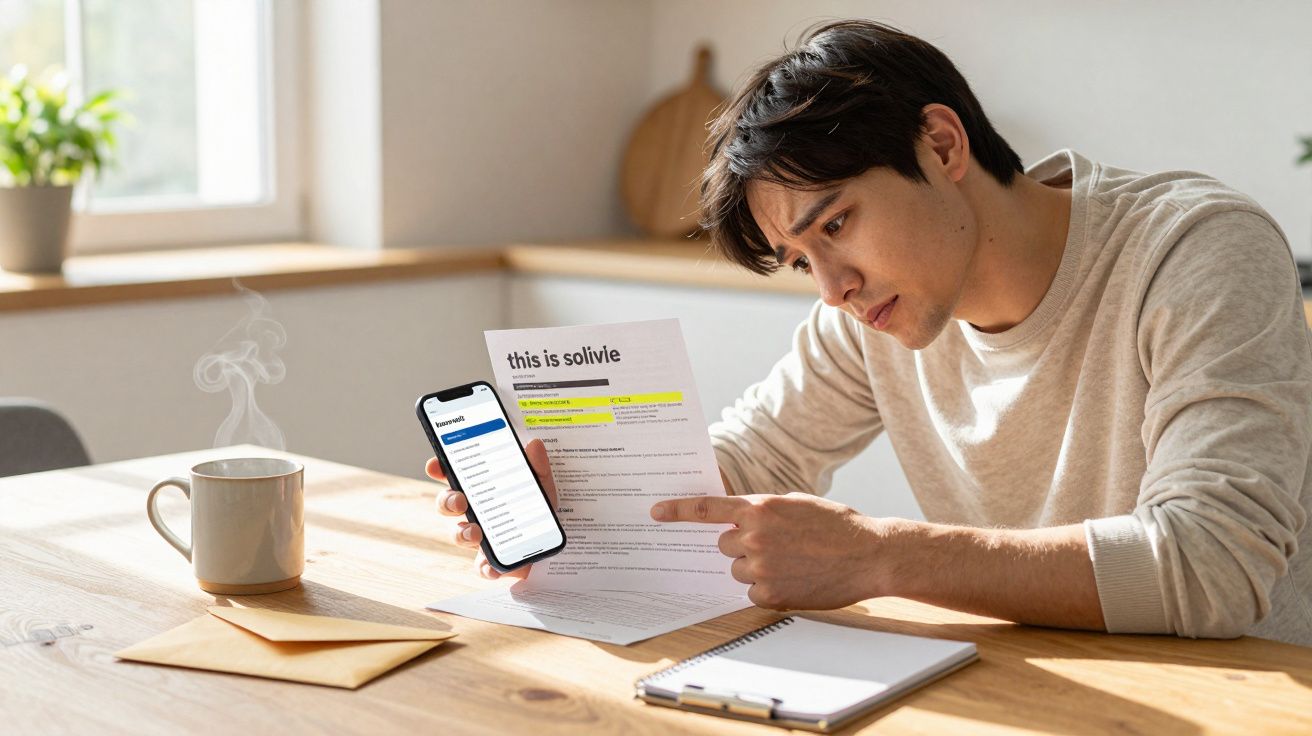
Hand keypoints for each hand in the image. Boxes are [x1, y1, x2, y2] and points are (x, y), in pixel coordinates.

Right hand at [426, 437, 558, 580]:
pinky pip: (480, 567)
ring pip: (457, 535)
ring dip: (461, 533)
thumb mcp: (541, 485)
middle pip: (447, 504)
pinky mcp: (491, 561)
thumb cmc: (537, 511)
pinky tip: (491, 566)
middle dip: (447, 501)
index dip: (440, 469)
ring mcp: (479, 538)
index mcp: (481, 489)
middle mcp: (473, 512)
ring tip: (475, 532)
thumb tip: (534, 444)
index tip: (435, 465)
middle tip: (460, 500)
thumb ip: (538, 467)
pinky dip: (484, 568)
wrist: (552, 546)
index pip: (453, 475)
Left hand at [650, 492, 891, 609]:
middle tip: (772, 544)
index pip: (707, 509)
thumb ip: (762, 510)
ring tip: (790, 562)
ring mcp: (761, 567)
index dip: (678, 510)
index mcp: (760, 508)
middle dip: (739, 544)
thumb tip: (737, 520)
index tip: (656, 512)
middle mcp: (755, 536)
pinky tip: (793, 579)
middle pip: (722, 544)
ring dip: (753, 567)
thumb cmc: (837, 525)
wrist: (870, 554)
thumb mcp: (796, 504)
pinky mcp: (771, 595)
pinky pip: (750, 593)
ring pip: (736, 569)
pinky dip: (766, 589)